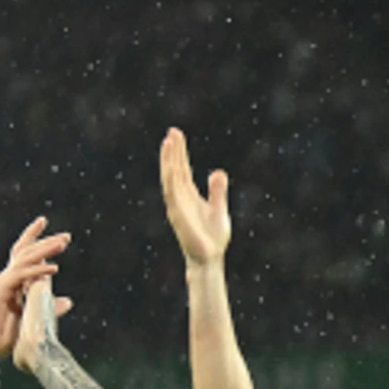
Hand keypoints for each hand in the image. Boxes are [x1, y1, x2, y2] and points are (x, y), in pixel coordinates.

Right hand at [0, 220, 68, 363]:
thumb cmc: (7, 334)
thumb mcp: (35, 317)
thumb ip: (49, 307)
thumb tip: (68, 302)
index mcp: (16, 282)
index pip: (25, 255)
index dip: (37, 240)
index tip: (55, 232)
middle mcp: (8, 278)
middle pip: (26, 252)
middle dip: (46, 242)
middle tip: (67, 237)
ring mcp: (3, 282)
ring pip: (24, 259)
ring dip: (44, 250)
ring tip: (62, 244)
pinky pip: (20, 275)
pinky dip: (38, 271)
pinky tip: (54, 269)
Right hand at [160, 132, 231, 266]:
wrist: (210, 258)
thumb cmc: (213, 237)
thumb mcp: (219, 209)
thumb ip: (217, 191)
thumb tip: (218, 172)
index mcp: (189, 195)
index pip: (182, 169)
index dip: (179, 153)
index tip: (176, 135)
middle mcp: (180, 197)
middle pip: (175, 169)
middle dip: (173, 151)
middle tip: (173, 131)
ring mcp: (177, 204)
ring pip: (171, 177)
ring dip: (169, 160)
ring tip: (169, 141)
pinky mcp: (177, 214)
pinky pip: (172, 193)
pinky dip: (171, 178)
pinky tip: (171, 165)